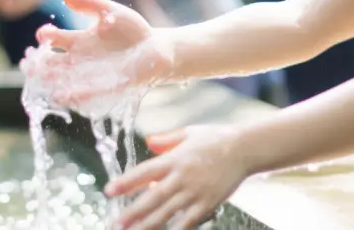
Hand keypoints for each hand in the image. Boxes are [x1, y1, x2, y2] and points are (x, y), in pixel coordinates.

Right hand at [24, 0, 173, 107]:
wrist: (156, 49)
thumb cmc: (131, 30)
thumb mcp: (110, 11)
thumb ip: (88, 2)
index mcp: (79, 40)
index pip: (53, 39)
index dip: (45, 37)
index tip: (44, 34)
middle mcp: (80, 60)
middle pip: (52, 65)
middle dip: (38, 65)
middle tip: (28, 64)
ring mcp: (92, 76)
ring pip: (65, 81)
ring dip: (53, 82)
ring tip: (43, 81)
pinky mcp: (108, 88)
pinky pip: (88, 93)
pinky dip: (76, 94)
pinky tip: (64, 94)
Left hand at [106, 125, 247, 229]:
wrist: (245, 148)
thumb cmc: (217, 138)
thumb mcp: (189, 133)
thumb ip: (167, 140)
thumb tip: (148, 142)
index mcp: (175, 158)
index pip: (144, 171)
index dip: (126, 182)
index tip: (109, 191)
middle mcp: (182, 177)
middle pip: (152, 198)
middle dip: (132, 213)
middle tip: (116, 224)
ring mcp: (195, 192)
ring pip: (166, 213)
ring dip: (147, 225)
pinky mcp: (207, 203)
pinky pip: (187, 221)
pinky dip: (175, 229)